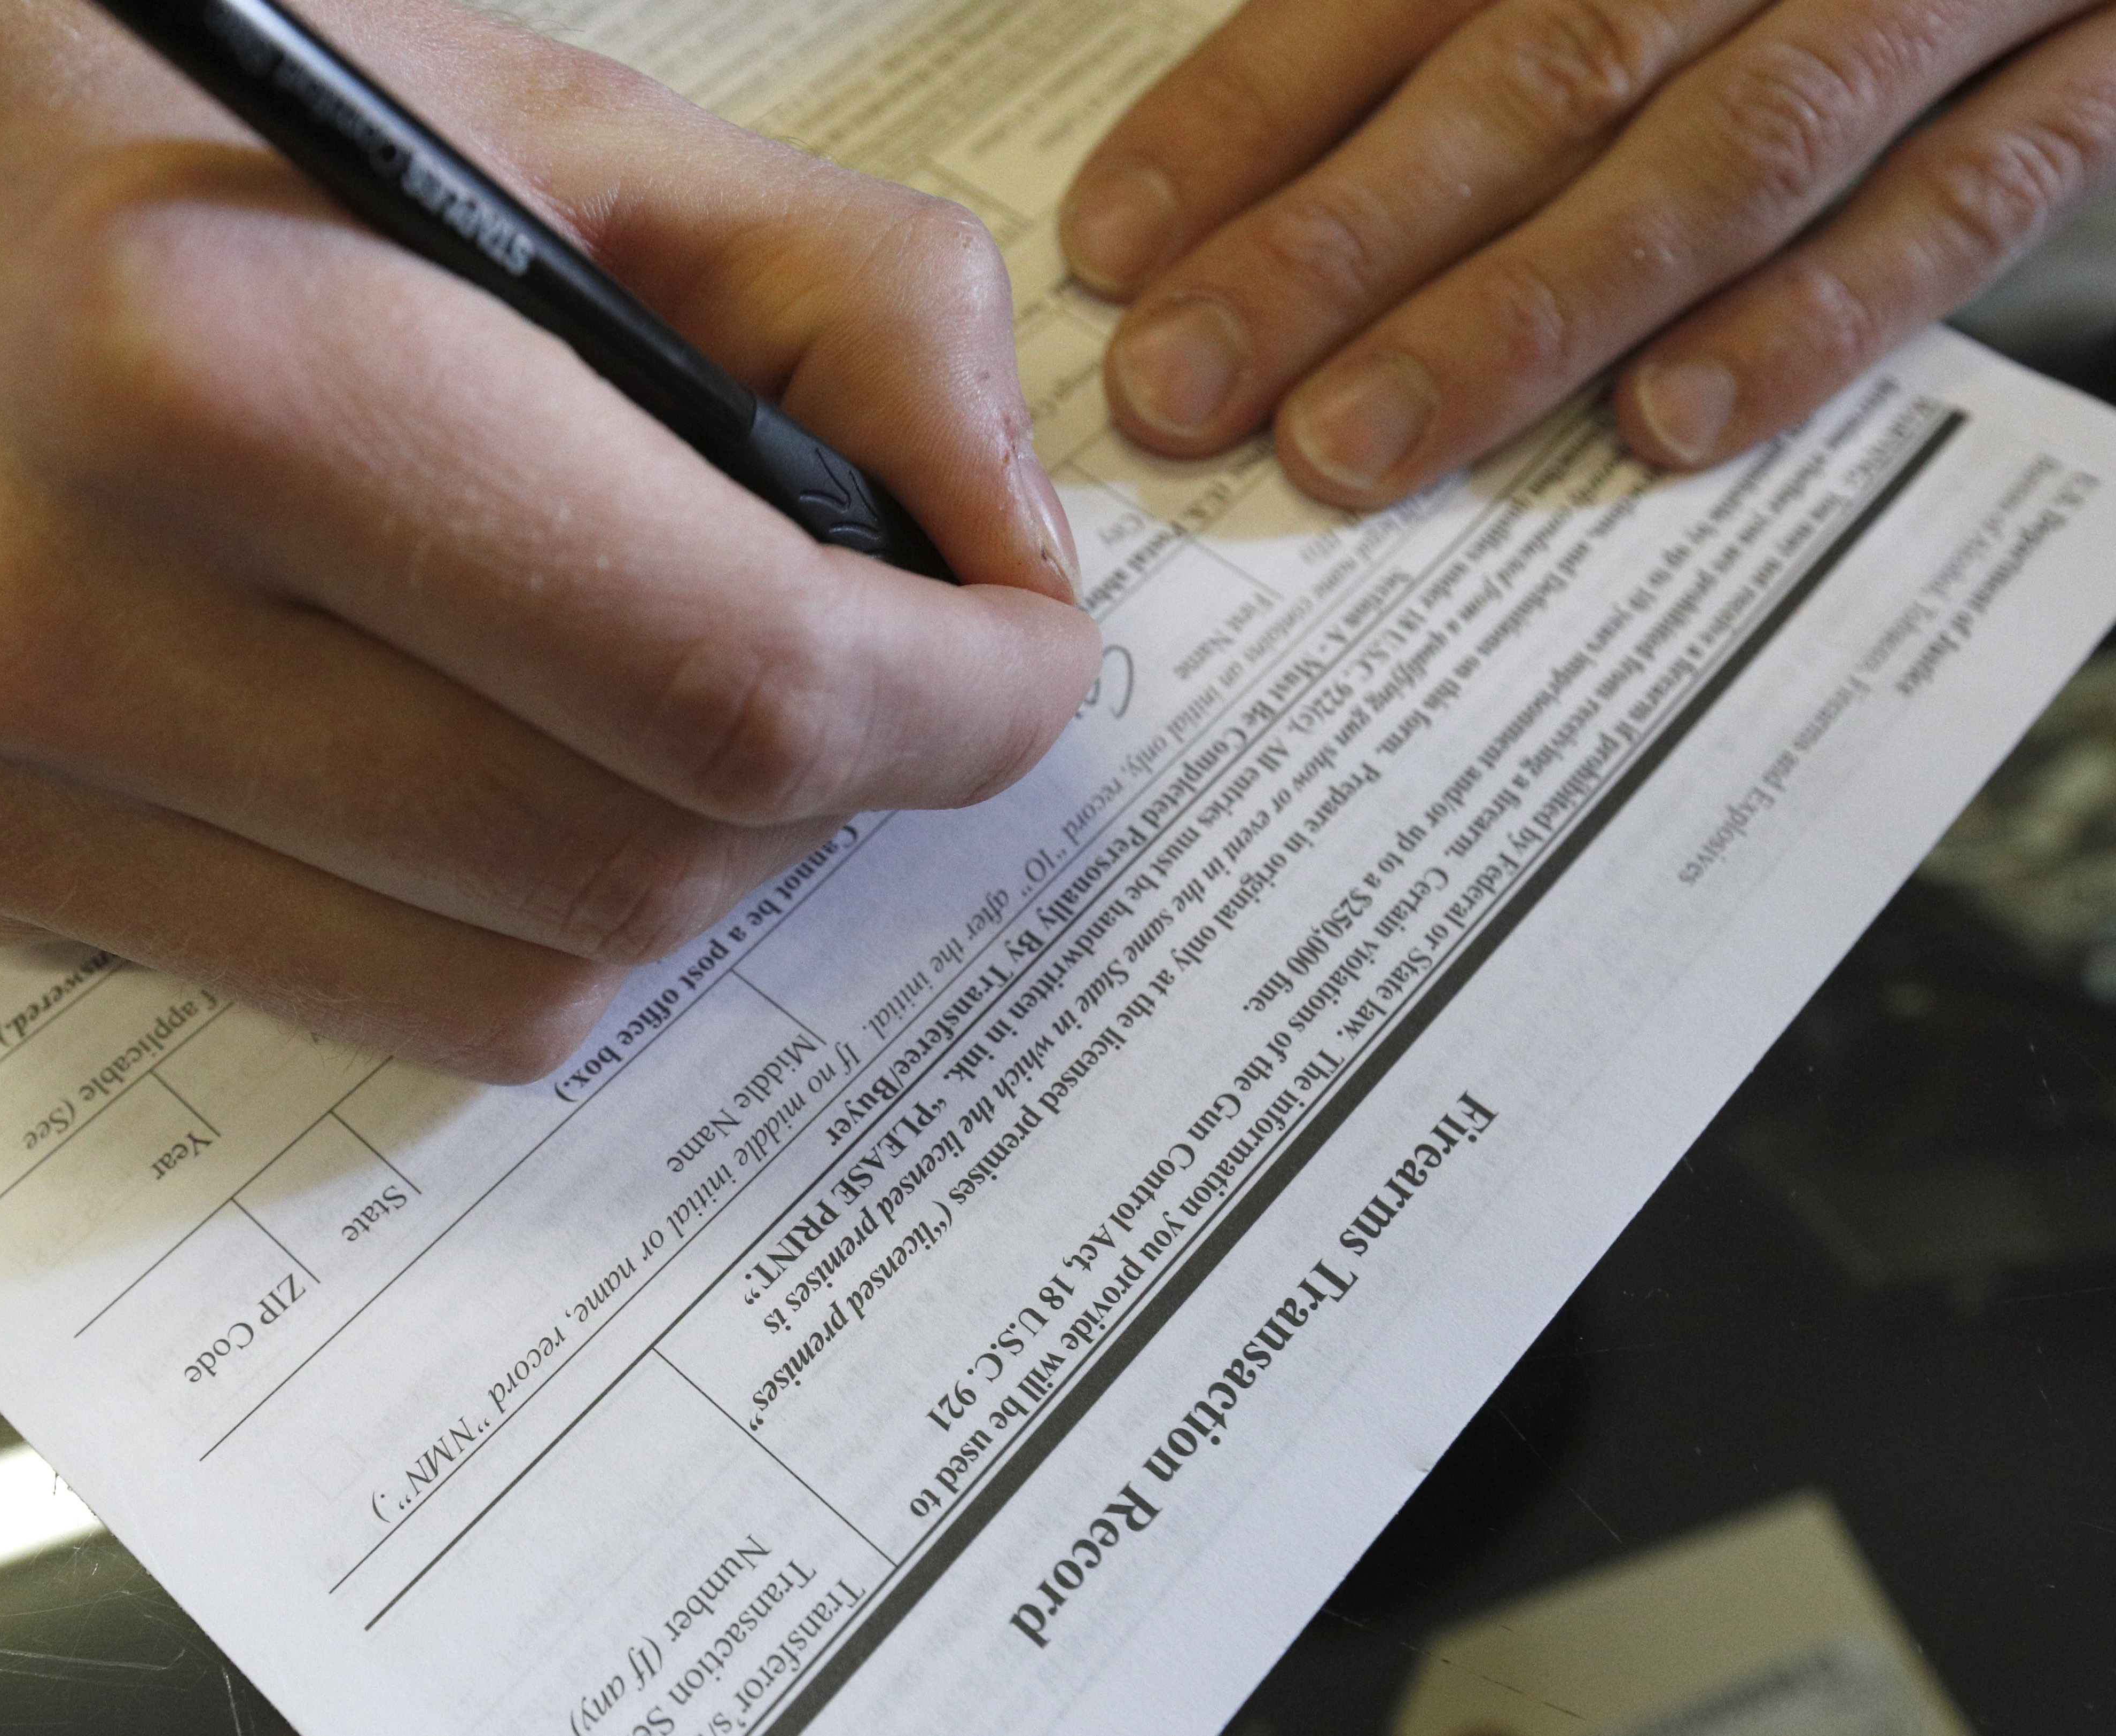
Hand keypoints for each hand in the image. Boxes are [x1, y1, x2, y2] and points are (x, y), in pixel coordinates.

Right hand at [0, 0, 1097, 1079]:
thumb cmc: (215, 128)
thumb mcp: (572, 126)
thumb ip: (860, 319)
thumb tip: (1012, 572)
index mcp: (221, 369)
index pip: (718, 678)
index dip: (948, 705)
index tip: (1018, 668)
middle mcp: (57, 612)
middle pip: (632, 868)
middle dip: (810, 789)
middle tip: (838, 663)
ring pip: (518, 996)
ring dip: (663, 872)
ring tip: (639, 694)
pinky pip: (369, 1007)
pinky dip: (494, 913)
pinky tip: (460, 744)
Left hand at [1060, 0, 2115, 505]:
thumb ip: (1466, 15)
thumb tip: (1257, 173)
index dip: (1250, 115)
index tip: (1117, 250)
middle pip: (1536, 77)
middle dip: (1342, 245)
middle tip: (1187, 388)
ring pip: (1717, 157)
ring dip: (1524, 313)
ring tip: (1355, 446)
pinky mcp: (2094, 79)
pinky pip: (1956, 204)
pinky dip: (1814, 317)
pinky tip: (1663, 427)